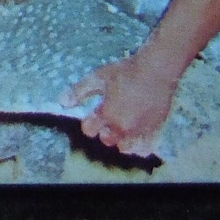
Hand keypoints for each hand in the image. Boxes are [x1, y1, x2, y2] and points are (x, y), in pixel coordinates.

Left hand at [61, 52, 179, 156]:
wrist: (157, 69)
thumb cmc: (126, 71)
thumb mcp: (99, 77)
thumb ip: (80, 91)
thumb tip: (62, 102)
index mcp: (107, 113)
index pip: (89, 129)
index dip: (89, 121)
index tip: (95, 113)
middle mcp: (123, 126)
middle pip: (106, 140)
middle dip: (105, 131)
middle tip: (111, 118)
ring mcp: (140, 130)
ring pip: (124, 148)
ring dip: (121, 140)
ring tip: (123, 127)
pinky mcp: (155, 131)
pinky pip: (144, 149)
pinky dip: (138, 146)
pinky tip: (136, 136)